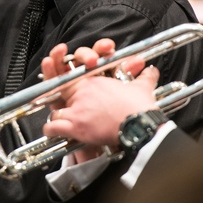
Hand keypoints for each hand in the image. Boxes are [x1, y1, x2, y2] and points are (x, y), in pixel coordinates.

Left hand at [42, 59, 159, 152]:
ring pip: (56, 110)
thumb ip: (145, 78)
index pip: (77, 79)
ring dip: (58, 117)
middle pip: (63, 94)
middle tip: (68, 107)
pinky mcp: (76, 125)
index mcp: (95, 82)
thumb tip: (151, 71)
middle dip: (63, 100)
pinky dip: (50, 130)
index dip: (75, 85)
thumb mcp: (142, 88)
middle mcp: (83, 92)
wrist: (140, 124)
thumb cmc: (139, 108)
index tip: (77, 93)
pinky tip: (51, 131)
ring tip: (60, 121)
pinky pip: (54, 126)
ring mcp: (77, 108)